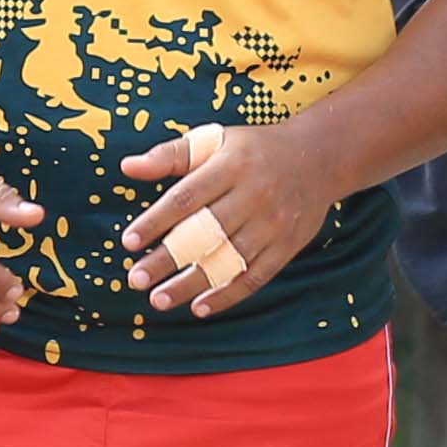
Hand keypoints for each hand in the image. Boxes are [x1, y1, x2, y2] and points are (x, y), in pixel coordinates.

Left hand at [117, 117, 336, 318]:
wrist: (319, 157)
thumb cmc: (253, 150)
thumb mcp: (214, 139)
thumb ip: (170, 155)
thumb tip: (127, 167)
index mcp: (230, 166)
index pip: (186, 198)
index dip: (155, 221)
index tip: (128, 242)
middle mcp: (254, 196)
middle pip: (204, 233)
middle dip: (168, 259)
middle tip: (135, 280)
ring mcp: (273, 224)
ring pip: (228, 259)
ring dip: (192, 283)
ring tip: (159, 299)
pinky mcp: (288, 246)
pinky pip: (256, 275)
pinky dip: (228, 294)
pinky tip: (200, 307)